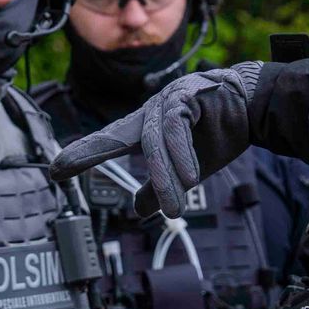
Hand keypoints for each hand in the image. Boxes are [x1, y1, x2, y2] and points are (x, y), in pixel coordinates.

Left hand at [50, 63, 264, 217]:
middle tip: (62, 169)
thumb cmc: (217, 134)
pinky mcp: (189, 95)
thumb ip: (160, 186)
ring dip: (164, 178)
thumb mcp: (187, 169)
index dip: (82, 155)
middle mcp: (151, 113)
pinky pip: (177, 126)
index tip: (54, 171)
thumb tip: (139, 213)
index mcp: (146, 128)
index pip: (109, 141)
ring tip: (173, 209)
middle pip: (115, 134)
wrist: (253, 107)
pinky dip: (182, 154)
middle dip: (88, 151)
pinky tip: (192, 178)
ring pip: (154, 142)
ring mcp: (168, 101)